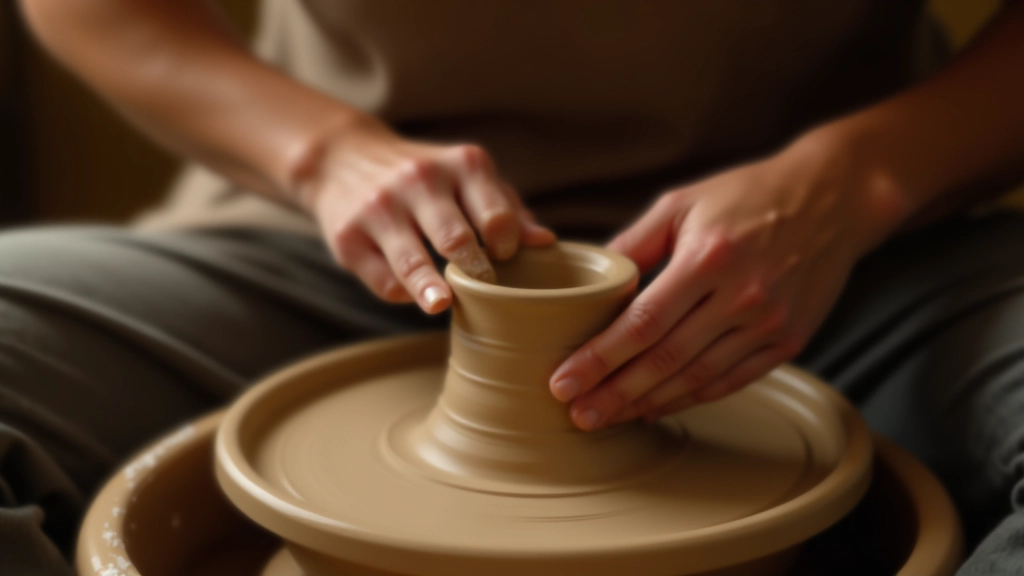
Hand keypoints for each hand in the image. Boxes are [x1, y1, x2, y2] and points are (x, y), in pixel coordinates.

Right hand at [302, 116, 555, 312]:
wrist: (343, 159)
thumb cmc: (427, 178)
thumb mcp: (469, 178)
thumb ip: (508, 209)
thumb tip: (545, 242)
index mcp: (460, 165)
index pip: (495, 214)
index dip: (506, 242)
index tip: (505, 258)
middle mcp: (418, 180)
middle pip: (454, 236)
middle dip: (473, 267)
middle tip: (486, 288)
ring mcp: (379, 208)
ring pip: (411, 259)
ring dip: (428, 286)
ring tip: (441, 304)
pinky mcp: (348, 237)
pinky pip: (382, 278)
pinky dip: (402, 292)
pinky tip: (412, 291)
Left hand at [548, 129, 907, 429]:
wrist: (833, 197)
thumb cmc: (746, 195)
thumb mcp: (682, 204)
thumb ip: (633, 245)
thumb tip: (586, 283)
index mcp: (708, 258)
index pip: (641, 323)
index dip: (599, 359)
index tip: (564, 382)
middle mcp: (741, 296)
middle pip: (664, 360)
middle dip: (614, 393)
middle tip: (576, 414)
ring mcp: (769, 323)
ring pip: (696, 378)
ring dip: (647, 403)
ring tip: (608, 417)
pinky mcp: (789, 341)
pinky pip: (731, 380)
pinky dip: (691, 398)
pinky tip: (657, 406)